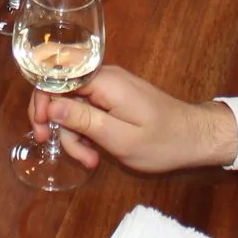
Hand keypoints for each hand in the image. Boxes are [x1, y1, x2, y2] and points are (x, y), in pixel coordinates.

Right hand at [25, 65, 237, 173]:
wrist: (196, 137)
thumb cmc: (163, 141)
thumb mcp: (120, 138)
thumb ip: (84, 119)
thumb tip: (50, 104)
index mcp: (105, 81)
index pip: (56, 76)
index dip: (41, 101)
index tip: (41, 130)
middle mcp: (104, 76)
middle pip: (61, 91)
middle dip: (56, 122)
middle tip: (57, 149)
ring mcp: (109, 86)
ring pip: (73, 104)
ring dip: (73, 133)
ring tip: (89, 160)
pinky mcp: (113, 98)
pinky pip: (87, 109)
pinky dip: (85, 131)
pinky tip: (94, 152)